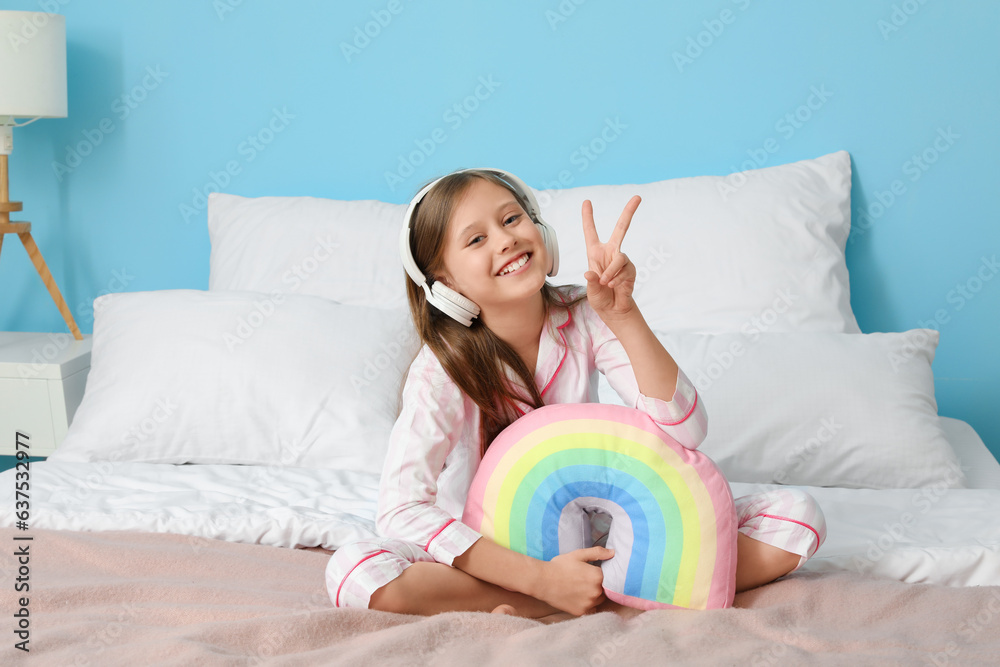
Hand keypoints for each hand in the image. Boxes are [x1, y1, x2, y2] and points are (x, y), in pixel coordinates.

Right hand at [536, 546, 613, 615]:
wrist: (542, 581)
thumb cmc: (560, 566)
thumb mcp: (578, 555)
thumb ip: (597, 553)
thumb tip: (613, 553)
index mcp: (598, 577)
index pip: (607, 576)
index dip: (598, 573)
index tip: (588, 572)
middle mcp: (596, 592)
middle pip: (604, 589)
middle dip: (596, 585)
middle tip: (582, 580)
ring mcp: (589, 604)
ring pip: (598, 600)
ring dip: (592, 595)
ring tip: (578, 588)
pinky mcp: (581, 612)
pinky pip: (589, 609)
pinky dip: (585, 604)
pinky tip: (575, 597)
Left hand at [582, 196, 640, 319]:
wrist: (614, 310)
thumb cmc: (600, 297)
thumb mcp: (591, 290)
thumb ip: (591, 282)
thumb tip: (590, 273)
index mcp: (595, 253)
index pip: (590, 232)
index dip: (588, 217)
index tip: (586, 201)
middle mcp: (610, 252)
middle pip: (621, 228)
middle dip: (629, 212)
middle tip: (638, 197)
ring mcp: (622, 260)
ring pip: (619, 258)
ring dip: (610, 273)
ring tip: (606, 284)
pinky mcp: (631, 269)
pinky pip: (624, 270)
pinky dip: (616, 280)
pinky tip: (613, 287)